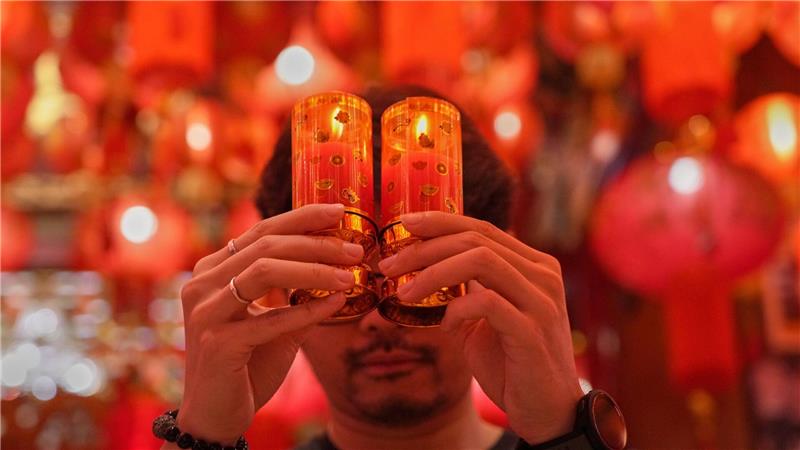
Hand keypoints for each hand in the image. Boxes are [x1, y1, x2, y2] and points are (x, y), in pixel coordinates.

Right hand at [176, 204, 361, 444]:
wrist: (216, 417)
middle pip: (266, 246)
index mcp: (213, 270)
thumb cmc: (247, 366)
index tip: (339, 212)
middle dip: (317, 243)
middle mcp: (202, 283)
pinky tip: (337, 303)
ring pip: (265, 271)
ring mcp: (206, 312)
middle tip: (355, 250)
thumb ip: (299, 295)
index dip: (302, 218)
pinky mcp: (218, 343)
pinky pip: (271, 319)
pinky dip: (308, 310)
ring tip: (351, 275)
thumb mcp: (277, 324)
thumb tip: (342, 268)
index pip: (261, 231)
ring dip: (314, 271)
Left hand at [378, 211, 582, 444]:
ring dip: (433, 272)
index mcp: (533, 265)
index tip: (402, 225)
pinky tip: (445, 326)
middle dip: (425, 247)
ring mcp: (541, 301)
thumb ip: (467, 289)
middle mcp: (543, 275)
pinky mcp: (532, 331)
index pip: (482, 228)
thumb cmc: (512, 365)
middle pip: (476, 239)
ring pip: (480, 261)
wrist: (548, 413)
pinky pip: (485, 302)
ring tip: (404, 292)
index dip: (440, 222)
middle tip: (389, 265)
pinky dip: (456, 309)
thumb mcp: (485, 319)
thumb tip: (424, 266)